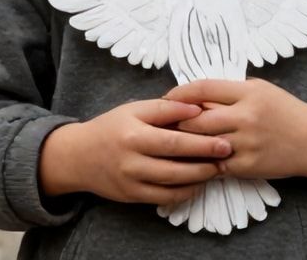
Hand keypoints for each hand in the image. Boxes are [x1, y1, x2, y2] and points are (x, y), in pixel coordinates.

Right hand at [38, 99, 229, 205]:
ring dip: (200, 179)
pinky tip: (197, 182)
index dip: (202, 143)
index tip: (225, 141)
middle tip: (228, 156)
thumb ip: (164, 108)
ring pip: (174, 185)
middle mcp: (132, 161)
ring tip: (217, 169)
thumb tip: (197, 108)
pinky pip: (166, 198)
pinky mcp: (133, 196)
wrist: (77, 156)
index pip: (174, 141)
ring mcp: (132, 181)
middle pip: (178, 166)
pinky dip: (186, 192)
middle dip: (207, 163)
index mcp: (133, 135)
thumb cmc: (110, 128)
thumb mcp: (132, 110)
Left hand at [166, 79, 306, 189]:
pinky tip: (192, 158)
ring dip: (185, 142)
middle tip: (164, 123)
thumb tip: (191, 95)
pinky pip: (214, 164)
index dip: (179, 93)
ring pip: (201, 142)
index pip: (202, 89)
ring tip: (173, 140)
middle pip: (195, 118)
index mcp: (248, 93)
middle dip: (176, 121)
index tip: (167, 98)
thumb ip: (228, 91)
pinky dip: (201, 161)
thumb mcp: (260, 90)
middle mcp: (247, 117)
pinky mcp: (248, 166)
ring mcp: (247, 144)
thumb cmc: (285, 112)